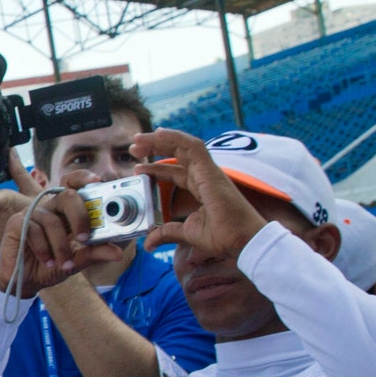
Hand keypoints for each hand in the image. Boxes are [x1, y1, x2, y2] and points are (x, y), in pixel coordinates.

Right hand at [0, 163, 125, 297]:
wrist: (25, 281)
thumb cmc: (50, 266)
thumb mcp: (77, 261)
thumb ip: (95, 253)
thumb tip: (118, 253)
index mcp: (66, 211)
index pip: (73, 185)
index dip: (84, 178)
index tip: (97, 181)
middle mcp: (50, 208)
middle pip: (67, 196)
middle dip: (79, 217)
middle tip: (84, 238)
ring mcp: (32, 214)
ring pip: (52, 220)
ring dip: (61, 246)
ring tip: (64, 263)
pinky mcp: (16, 223)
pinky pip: (34, 230)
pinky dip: (44, 249)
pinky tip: (47, 261)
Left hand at [133, 128, 269, 261]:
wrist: (241, 241)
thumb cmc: (224, 237)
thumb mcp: (186, 233)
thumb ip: (167, 233)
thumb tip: (149, 243)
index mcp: (200, 187)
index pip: (175, 171)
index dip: (156, 167)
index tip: (137, 168)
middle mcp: (204, 176)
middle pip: (177, 155)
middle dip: (154, 147)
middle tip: (133, 147)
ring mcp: (208, 172)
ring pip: (183, 146)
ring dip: (160, 140)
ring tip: (139, 139)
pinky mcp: (210, 171)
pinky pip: (193, 147)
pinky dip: (176, 138)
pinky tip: (159, 133)